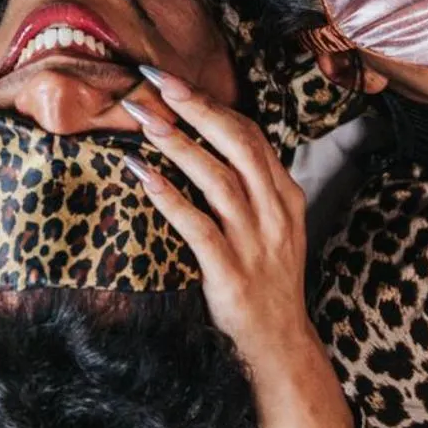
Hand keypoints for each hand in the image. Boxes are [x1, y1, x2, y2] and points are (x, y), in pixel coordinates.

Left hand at [121, 70, 354, 427]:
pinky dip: (169, 197)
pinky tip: (142, 176)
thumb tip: (202, 141)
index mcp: (285, 195)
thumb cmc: (266, 282)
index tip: (172, 79)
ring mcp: (256, 243)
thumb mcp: (271, 227)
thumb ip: (248, 187)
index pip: (251, 135)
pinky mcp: (231, 274)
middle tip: (155, 81)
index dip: (211, 103)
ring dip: (178, 144)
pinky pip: (197, 227)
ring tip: (144, 119)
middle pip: (237, 145)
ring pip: (218, 179)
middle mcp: (275, 212)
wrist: (280, 347)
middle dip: (195, 108)